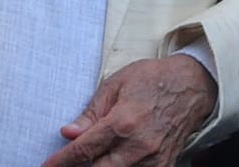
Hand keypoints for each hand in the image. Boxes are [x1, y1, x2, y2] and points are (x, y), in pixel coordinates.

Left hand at [41, 55, 217, 166]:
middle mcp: (139, 146)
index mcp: (123, 122)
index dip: (62, 160)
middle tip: (62, 165)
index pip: (85, 149)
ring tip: (84, 163)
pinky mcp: (165, 165)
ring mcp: (154, 160)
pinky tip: (109, 163)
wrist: (191, 86)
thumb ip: (90, 114)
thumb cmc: (150, 80)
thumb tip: (68, 132)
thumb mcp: (114, 86)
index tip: (47, 165)